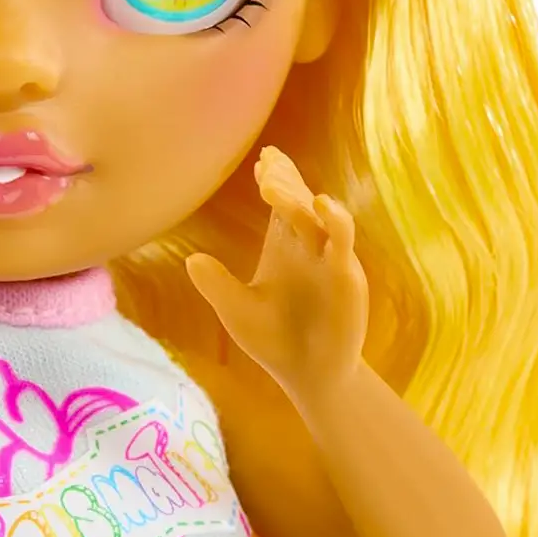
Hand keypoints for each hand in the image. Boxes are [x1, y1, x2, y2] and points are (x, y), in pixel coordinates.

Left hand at [187, 145, 368, 405]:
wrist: (308, 376)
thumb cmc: (274, 339)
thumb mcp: (237, 310)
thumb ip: (217, 285)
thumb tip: (192, 260)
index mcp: (284, 243)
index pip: (280, 200)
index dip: (273, 177)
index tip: (261, 160)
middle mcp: (308, 244)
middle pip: (297, 200)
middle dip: (283, 180)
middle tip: (265, 165)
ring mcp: (328, 259)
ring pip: (318, 216)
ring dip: (298, 196)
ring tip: (272, 184)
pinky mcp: (345, 278)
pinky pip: (342, 244)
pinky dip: (336, 222)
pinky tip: (322, 205)